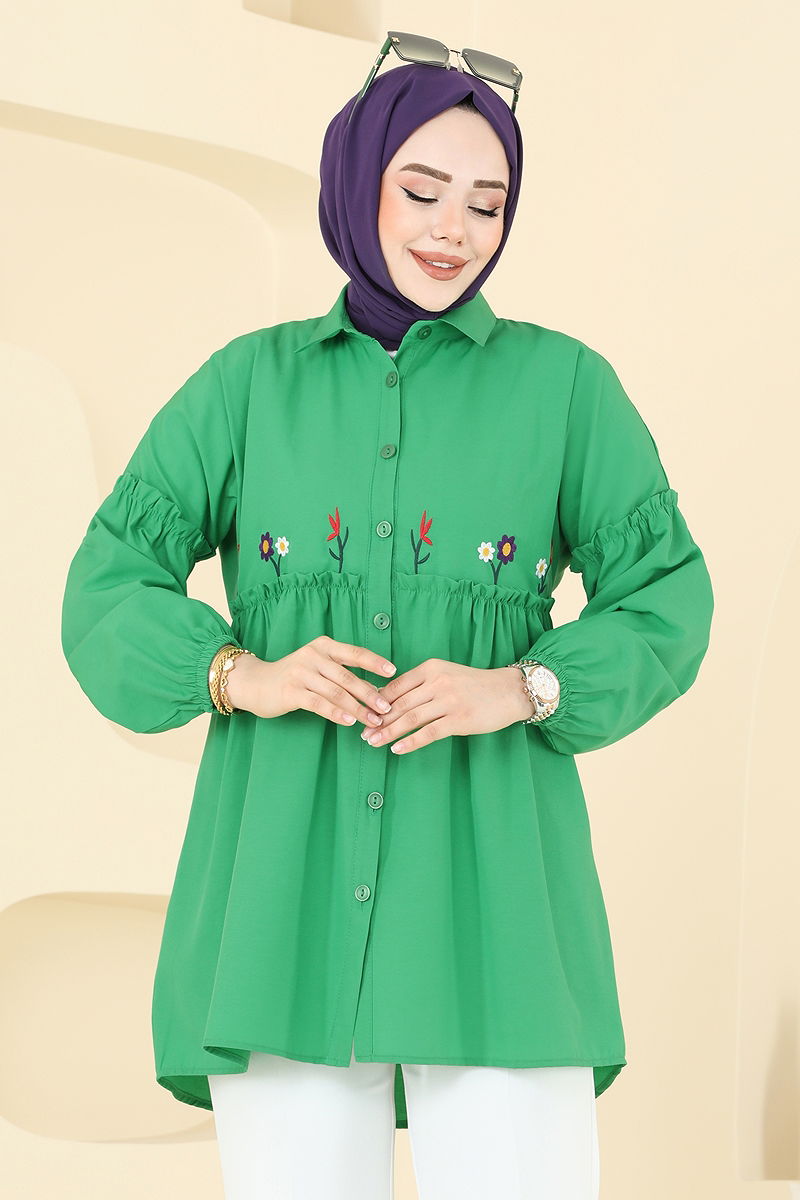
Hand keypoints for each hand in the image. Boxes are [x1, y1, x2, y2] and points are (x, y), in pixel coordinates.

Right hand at [227, 636, 395, 727]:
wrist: (255, 683)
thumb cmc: (293, 677)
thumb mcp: (317, 666)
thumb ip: (340, 672)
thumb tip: (375, 689)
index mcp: (324, 646)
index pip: (355, 653)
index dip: (375, 662)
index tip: (393, 672)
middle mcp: (313, 656)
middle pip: (348, 677)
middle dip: (370, 694)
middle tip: (387, 708)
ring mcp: (301, 673)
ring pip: (336, 692)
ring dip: (357, 708)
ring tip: (373, 721)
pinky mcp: (291, 691)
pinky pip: (319, 703)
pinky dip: (336, 713)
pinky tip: (348, 722)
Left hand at [359, 660, 532, 755]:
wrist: (508, 691)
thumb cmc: (474, 685)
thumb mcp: (446, 675)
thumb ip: (421, 684)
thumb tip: (388, 697)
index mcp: (431, 668)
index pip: (396, 686)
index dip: (376, 701)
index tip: (362, 713)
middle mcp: (438, 682)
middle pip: (399, 703)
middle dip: (378, 719)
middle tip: (363, 732)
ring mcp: (449, 701)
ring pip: (410, 718)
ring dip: (388, 732)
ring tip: (373, 742)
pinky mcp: (459, 719)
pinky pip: (429, 732)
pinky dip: (410, 742)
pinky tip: (397, 749)